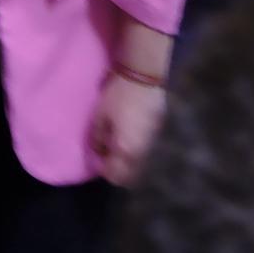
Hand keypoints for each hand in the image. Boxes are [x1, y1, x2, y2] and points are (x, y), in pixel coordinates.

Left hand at [92, 70, 166, 185]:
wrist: (144, 77)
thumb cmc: (118, 97)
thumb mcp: (100, 116)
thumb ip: (98, 138)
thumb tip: (98, 151)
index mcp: (127, 151)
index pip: (116, 176)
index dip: (103, 170)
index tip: (95, 158)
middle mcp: (142, 152)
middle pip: (130, 174)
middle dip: (117, 170)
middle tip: (105, 154)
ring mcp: (153, 142)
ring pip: (139, 162)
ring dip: (127, 160)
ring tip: (115, 143)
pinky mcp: (158, 131)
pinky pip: (145, 149)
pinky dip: (135, 149)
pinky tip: (127, 134)